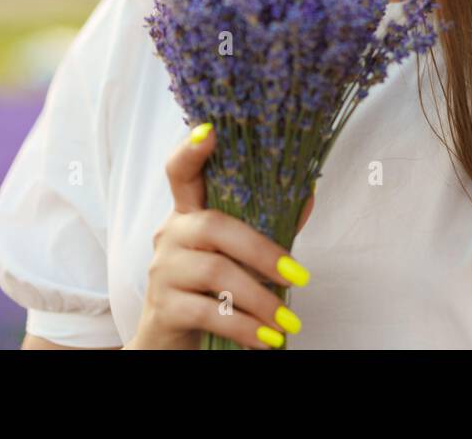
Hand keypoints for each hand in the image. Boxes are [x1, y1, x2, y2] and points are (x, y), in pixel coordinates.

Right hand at [125, 125, 314, 349]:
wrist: (171, 342)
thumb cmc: (211, 290)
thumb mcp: (238, 255)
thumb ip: (269, 225)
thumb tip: (308, 192)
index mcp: (189, 213)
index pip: (181, 173)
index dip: (191, 151)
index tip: (209, 131)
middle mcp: (170, 234)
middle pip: (215, 226)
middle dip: (262, 251)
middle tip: (299, 276)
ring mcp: (163, 270)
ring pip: (216, 273)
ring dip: (260, 299)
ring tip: (288, 321)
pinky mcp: (164, 307)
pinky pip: (209, 313)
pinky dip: (245, 329)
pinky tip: (267, 341)